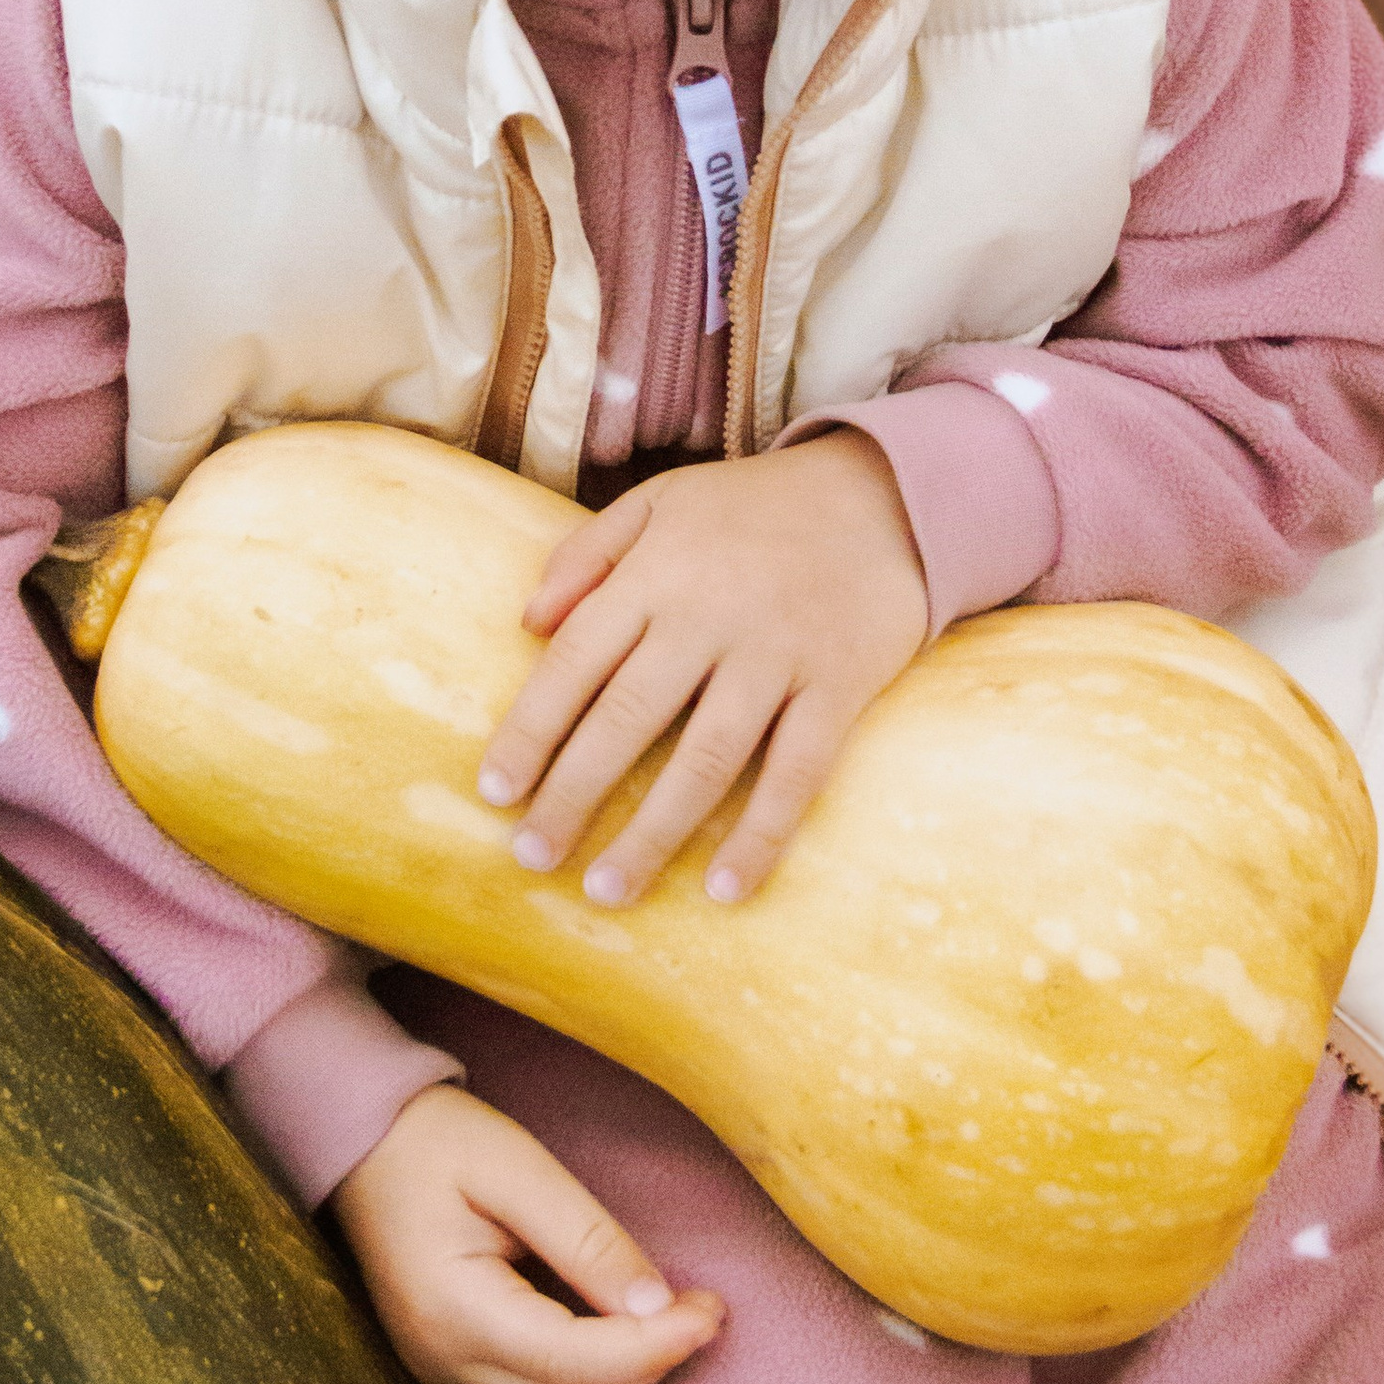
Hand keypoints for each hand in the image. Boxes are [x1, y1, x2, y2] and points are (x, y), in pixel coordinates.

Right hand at [331, 1084, 724, 1383]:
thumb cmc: (438, 1142)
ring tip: (658, 1347)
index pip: (573, 1362)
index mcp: (453, 1309)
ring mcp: (433, 1382)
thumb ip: (586, 1237)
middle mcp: (438, 1364)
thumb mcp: (516, 1164)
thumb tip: (658, 1305)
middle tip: (701, 1313)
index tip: (711, 1310)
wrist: (362, 1142)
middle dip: (649, 1372)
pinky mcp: (440, 1383)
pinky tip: (611, 1371)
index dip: (655, 1347)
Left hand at [476, 430, 928, 907]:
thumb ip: (588, 554)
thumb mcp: (662, 501)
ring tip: (606, 890)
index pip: (576, 661)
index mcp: (657, 572)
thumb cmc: (756, 507)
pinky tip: (726, 889)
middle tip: (533, 858)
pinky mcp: (839, 688)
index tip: (494, 793)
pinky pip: (798, 773)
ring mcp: (778, 655)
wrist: (889, 494)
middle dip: (573, 795)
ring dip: (653, 832)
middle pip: (629, 718)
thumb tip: (526, 625)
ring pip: (706, 758)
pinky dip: (763, 834)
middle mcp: (711, 616)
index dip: (530, 730)